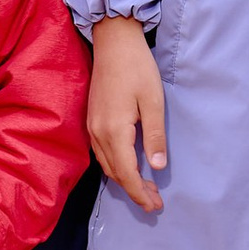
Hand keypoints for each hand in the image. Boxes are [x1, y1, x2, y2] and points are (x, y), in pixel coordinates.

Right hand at [87, 16, 168, 212]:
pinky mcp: (92, 120)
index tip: (156, 207)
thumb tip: (157, 168)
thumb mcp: (153, 101)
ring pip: (106, 165)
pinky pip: (102, 153)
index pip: (126, 174)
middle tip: (156, 202)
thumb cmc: (138, 68)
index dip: (141, 193)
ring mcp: (92, 127)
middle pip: (114, 173)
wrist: (114, 41)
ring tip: (147, 188)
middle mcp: (98, 133)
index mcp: (114, 131)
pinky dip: (116, 166)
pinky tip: (130, 166)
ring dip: (125, 179)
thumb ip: (155, 136)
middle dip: (135, 191)